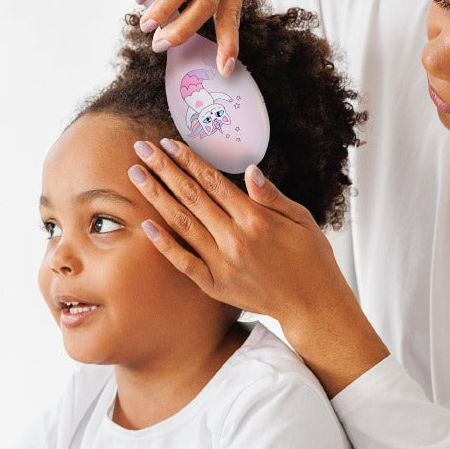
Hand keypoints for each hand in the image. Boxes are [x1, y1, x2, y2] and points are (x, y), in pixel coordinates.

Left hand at [127, 138, 386, 394]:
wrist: (312, 305)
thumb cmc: (311, 259)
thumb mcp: (301, 218)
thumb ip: (271, 195)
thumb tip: (250, 169)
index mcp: (256, 218)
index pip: (213, 181)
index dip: (189, 160)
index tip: (169, 143)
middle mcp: (235, 239)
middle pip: (191, 196)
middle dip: (164, 169)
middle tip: (142, 148)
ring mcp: (222, 263)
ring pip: (181, 223)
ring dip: (156, 196)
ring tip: (136, 174)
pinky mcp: (215, 285)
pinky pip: (183, 261)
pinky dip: (164, 243)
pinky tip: (146, 225)